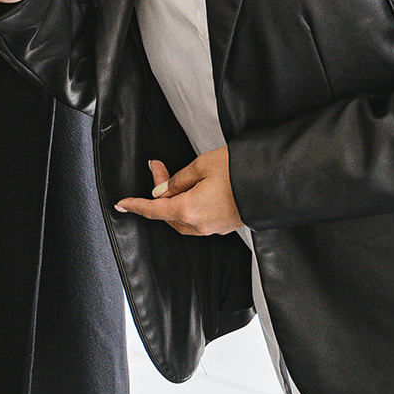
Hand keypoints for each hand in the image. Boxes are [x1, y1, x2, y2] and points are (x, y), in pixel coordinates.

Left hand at [112, 147, 241, 236]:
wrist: (273, 182)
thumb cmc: (239, 171)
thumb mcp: (201, 166)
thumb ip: (177, 180)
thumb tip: (161, 190)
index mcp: (190, 210)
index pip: (154, 210)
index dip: (135, 206)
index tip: (121, 204)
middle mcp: (201, 225)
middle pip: (167, 215)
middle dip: (158, 193)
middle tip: (158, 168)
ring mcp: (215, 227)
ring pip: (182, 219)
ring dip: (173, 200)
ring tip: (174, 176)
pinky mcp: (225, 225)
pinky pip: (198, 219)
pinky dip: (189, 206)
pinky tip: (192, 189)